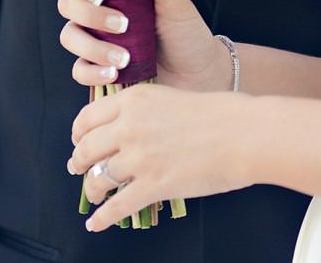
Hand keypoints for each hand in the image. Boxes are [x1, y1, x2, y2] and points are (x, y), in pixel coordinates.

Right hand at [58, 0, 231, 91]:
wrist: (195, 74)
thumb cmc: (184, 29)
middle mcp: (96, 6)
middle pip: (67, 3)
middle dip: (90, 15)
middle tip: (123, 25)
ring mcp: (94, 37)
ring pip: (69, 36)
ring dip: (92, 46)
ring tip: (124, 58)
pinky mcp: (96, 67)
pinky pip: (78, 69)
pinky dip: (92, 72)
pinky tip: (114, 74)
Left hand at [67, 82, 249, 230]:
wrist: (242, 133)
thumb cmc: (216, 114)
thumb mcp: (169, 97)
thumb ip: (142, 110)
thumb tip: (124, 128)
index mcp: (134, 100)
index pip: (88, 118)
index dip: (79, 134)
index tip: (79, 142)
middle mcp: (130, 126)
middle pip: (86, 149)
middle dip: (79, 162)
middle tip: (78, 168)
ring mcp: (140, 157)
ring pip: (98, 178)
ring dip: (91, 190)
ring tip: (93, 194)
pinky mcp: (153, 185)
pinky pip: (116, 206)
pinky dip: (102, 218)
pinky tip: (97, 222)